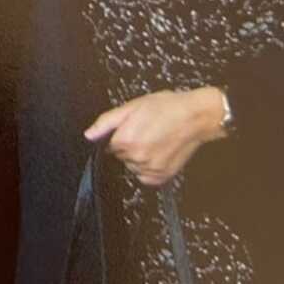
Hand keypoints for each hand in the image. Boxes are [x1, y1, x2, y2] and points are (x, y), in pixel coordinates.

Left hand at [84, 87, 225, 185]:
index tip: (132, 128)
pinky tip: (157, 153)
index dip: (119, 135)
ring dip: (138, 157)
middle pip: (120, 156)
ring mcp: (151, 169)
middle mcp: (136, 158)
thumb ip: (106, 122)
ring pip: (133, 166)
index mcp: (125, 140)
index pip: (109, 145)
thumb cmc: (165, 107)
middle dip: (128, 145)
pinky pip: (145, 177)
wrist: (195, 116)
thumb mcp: (130, 107)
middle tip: (145, 131)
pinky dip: (148, 168)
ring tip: (154, 140)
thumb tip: (89, 135)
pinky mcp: (163, 177)